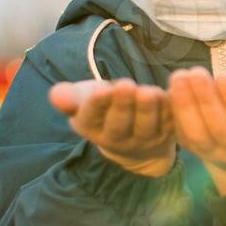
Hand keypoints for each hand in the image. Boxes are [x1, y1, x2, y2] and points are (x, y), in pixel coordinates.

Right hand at [49, 78, 176, 176]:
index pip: (90, 119)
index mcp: (90, 128)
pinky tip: (169, 93)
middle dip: (122, 105)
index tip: (100, 90)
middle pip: (119, 125)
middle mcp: (116, 140)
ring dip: (147, 109)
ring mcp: (143, 140)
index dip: (96, 105)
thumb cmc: (103, 108)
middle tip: (125, 85)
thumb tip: (55, 95)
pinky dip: (170, 109)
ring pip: (146, 126)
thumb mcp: (84, 99)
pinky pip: (169, 123)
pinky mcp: (166, 136)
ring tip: (147, 92)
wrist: (132, 134)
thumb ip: (70, 96)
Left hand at [168, 67, 225, 193]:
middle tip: (196, 72)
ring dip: (185, 104)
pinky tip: (172, 88)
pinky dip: (175, 111)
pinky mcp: (193, 150)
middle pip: (220, 127)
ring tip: (179, 77)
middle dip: (206, 99)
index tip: (223, 76)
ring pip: (197, 133)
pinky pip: (182, 133)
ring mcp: (213, 153)